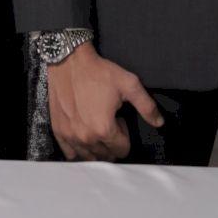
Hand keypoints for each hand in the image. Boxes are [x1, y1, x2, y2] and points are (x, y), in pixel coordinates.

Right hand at [46, 42, 162, 160]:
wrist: (69, 60)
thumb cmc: (99, 72)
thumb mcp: (129, 84)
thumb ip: (146, 106)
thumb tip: (159, 123)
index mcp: (104, 129)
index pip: (122, 150)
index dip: (124, 134)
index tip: (118, 118)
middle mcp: (86, 138)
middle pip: (106, 156)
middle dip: (111, 142)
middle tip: (108, 120)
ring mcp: (70, 136)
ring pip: (89, 157)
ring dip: (96, 148)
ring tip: (95, 126)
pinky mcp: (58, 131)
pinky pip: (69, 154)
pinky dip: (77, 150)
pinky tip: (81, 136)